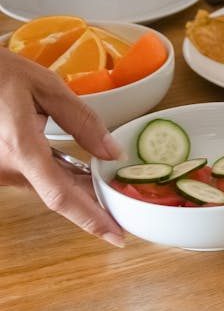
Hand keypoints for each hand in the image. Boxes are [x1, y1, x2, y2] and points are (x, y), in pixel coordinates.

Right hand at [0, 48, 123, 245]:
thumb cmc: (0, 74)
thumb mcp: (46, 88)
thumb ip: (81, 120)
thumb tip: (112, 152)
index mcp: (20, 149)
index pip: (61, 196)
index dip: (91, 219)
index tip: (117, 236)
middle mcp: (6, 168)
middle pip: (59, 195)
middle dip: (94, 203)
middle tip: (125, 208)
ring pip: (47, 188)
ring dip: (79, 188)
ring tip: (110, 186)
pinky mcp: (0, 167)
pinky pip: (35, 178)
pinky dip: (61, 177)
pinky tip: (83, 171)